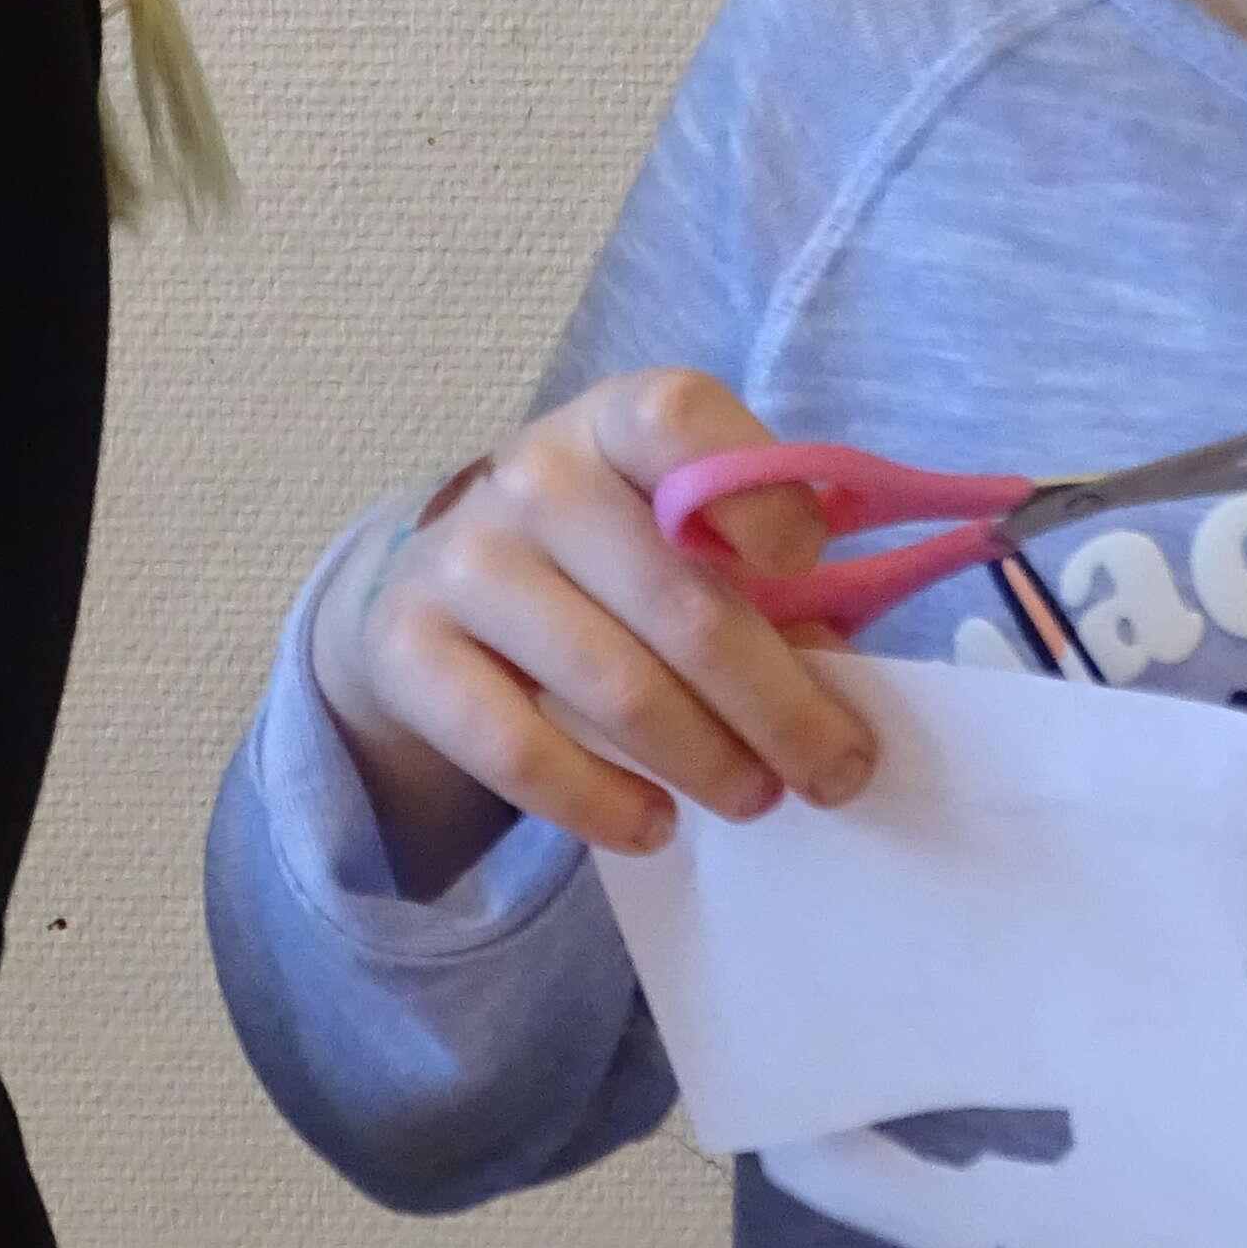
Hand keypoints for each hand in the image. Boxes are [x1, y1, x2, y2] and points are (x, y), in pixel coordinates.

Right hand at [313, 368, 875, 883]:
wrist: (439, 595)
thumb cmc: (606, 564)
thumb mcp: (679, 539)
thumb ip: (764, 585)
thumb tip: (839, 681)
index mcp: (616, 421)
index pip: (686, 422)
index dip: (763, 497)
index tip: (810, 573)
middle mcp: (531, 475)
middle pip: (681, 600)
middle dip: (779, 706)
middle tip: (833, 772)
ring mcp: (461, 559)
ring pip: (615, 687)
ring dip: (706, 762)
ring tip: (755, 799)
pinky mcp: (407, 648)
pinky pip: (519, 750)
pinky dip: (601, 803)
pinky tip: (652, 826)